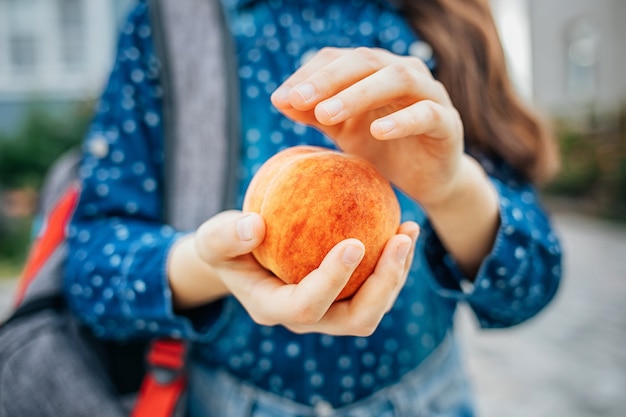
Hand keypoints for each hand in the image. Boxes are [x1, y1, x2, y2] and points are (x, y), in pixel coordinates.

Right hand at [194, 210, 419, 335]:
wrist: (241, 258)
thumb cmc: (227, 246)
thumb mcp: (213, 238)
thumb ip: (226, 236)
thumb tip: (253, 227)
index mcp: (272, 308)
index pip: (307, 306)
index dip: (332, 281)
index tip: (355, 242)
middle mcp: (306, 318)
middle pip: (354, 319)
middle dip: (383, 285)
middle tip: (400, 240)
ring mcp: (328, 311)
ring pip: (372, 308)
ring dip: (396, 275)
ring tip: (408, 230)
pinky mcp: (343, 297)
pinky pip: (375, 289)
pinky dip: (393, 264)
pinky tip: (401, 228)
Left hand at [271, 47, 464, 207]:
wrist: (426, 179)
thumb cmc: (382, 149)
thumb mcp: (343, 131)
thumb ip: (316, 114)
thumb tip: (279, 99)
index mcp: (374, 70)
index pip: (337, 59)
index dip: (308, 74)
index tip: (281, 98)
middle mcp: (402, 72)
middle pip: (365, 61)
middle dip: (328, 79)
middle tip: (298, 99)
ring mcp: (429, 94)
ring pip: (397, 78)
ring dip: (358, 94)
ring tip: (327, 115)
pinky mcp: (448, 122)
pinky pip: (427, 113)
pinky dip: (402, 120)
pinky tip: (377, 131)